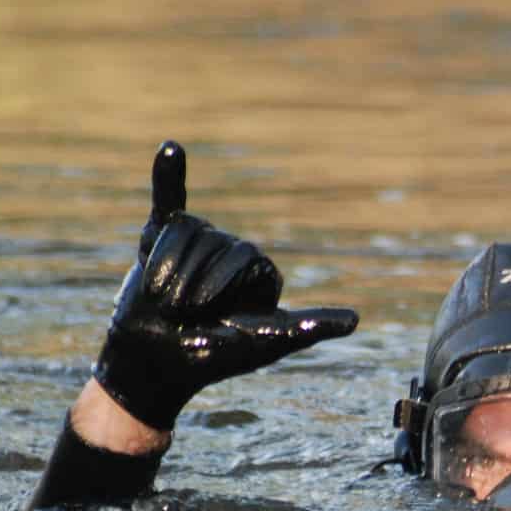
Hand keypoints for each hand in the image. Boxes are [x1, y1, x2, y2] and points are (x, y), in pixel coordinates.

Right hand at [92, 140, 358, 430]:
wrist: (154, 362)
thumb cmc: (212, 356)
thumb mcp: (265, 342)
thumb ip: (308, 327)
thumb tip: (356, 319)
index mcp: (260, 272)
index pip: (245, 254)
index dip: (221, 285)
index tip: (216, 319)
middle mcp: (231, 254)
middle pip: (213, 242)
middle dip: (191, 283)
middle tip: (185, 315)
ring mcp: (197, 245)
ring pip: (183, 232)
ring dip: (165, 271)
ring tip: (166, 302)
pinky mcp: (162, 238)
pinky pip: (167, 199)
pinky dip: (166, 174)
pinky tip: (170, 148)